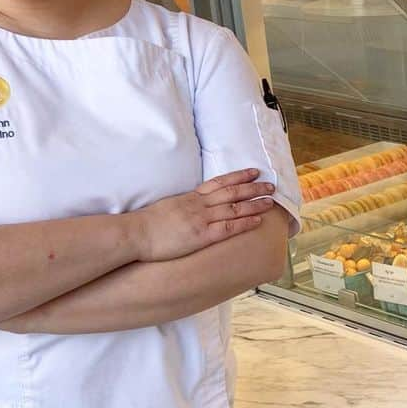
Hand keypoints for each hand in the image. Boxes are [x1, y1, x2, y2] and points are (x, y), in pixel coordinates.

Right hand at [131, 168, 275, 262]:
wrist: (136, 233)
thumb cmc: (146, 224)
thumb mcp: (167, 207)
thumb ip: (182, 205)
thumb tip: (189, 205)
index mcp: (190, 197)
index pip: (219, 183)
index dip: (238, 176)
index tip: (252, 172)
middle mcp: (199, 205)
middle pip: (232, 192)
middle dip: (253, 187)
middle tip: (270, 185)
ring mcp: (202, 219)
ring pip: (234, 208)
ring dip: (254, 203)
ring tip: (270, 200)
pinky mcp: (202, 236)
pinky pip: (228, 227)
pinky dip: (245, 222)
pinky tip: (258, 220)